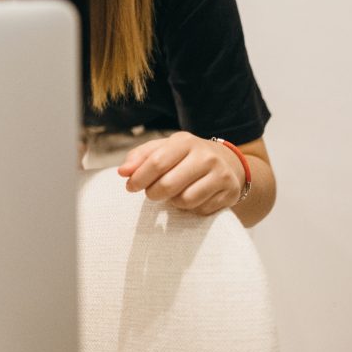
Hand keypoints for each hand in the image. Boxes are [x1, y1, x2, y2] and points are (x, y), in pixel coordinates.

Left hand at [117, 131, 244, 215]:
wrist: (229, 162)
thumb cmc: (186, 156)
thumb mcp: (164, 148)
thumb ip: (140, 157)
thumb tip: (123, 172)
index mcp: (185, 141)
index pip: (157, 162)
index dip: (139, 178)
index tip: (130, 187)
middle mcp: (206, 156)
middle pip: (168, 185)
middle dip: (153, 193)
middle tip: (151, 193)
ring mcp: (221, 175)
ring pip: (184, 200)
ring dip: (172, 202)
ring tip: (174, 193)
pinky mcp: (229, 194)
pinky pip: (200, 209)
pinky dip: (190, 208)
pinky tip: (192, 197)